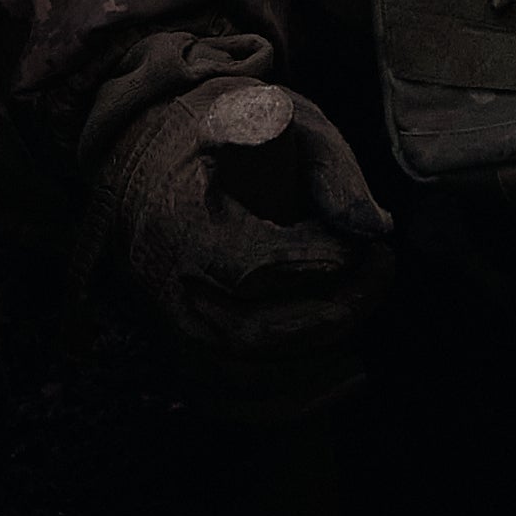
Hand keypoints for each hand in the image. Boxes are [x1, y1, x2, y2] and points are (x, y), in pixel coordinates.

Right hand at [92, 81, 394, 407]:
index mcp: (176, 223)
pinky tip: (346, 378)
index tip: (367, 241)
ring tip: (365, 308)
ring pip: (247, 380)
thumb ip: (325, 164)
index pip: (254, 266)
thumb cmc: (211, 128)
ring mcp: (166, 329)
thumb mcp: (269, 111)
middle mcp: (163, 288)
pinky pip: (233, 404)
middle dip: (334, 312)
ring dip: (321, 361)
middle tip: (379, 270)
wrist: (137, 152)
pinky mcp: (178, 352)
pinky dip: (293, 403)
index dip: (322, 262)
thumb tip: (373, 228)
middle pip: (254, 335)